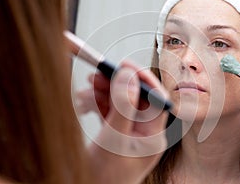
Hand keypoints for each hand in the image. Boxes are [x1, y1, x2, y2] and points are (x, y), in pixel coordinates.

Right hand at [81, 62, 168, 183]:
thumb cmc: (104, 177)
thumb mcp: (114, 140)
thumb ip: (123, 108)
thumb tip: (129, 77)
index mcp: (153, 137)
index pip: (155, 100)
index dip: (142, 79)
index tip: (124, 66)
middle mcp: (144, 133)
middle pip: (135, 98)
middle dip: (116, 85)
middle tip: (97, 75)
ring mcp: (130, 133)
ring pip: (120, 103)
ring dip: (103, 94)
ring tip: (85, 91)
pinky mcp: (117, 133)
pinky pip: (110, 112)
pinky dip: (97, 105)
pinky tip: (84, 103)